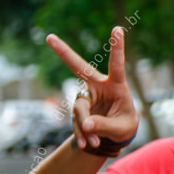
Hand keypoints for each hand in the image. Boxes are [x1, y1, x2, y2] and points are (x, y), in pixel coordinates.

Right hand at [46, 27, 138, 152]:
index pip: (116, 65)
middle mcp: (98, 86)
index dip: (117, 48)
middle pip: (79, 68)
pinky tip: (87, 144)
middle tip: (50, 37)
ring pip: (79, 110)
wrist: (115, 135)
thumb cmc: (124, 125)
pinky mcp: (78, 108)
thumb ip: (105, 126)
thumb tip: (86, 125)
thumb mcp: (121, 128)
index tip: (118, 28)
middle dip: (64, 53)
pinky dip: (82, 134)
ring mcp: (85, 96)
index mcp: (116, 86)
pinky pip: (76, 122)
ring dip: (85, 128)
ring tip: (94, 143)